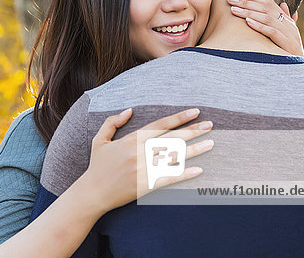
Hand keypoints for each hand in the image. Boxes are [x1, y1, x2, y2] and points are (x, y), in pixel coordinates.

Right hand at [80, 108, 213, 211]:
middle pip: (171, 139)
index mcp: (131, 140)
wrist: (92, 193)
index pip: (160, 125)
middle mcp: (139, 153)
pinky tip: (199, 170)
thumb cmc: (97, 166)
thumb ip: (113, 122)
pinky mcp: (146, 185)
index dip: (178, 118)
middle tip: (210, 125)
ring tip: (211, 143)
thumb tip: (130, 110)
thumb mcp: (99, 140)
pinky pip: (169, 178)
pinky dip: (184, 174)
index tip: (194, 112)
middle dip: (192, 130)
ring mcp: (144, 169)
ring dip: (194, 150)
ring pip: (174, 157)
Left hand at [227, 0, 303, 56]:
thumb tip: (283, 3)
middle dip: (246, 2)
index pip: (269, 3)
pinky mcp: (287, 43)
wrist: (300, 66)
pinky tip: (248, 22)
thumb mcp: (287, 33)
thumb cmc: (289, 51)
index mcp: (287, 20)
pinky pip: (272, 32)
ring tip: (234, 10)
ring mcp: (288, 33)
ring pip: (268, 18)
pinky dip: (259, 26)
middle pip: (266, 8)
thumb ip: (285, 19)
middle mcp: (288, 24)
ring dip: (249, 12)